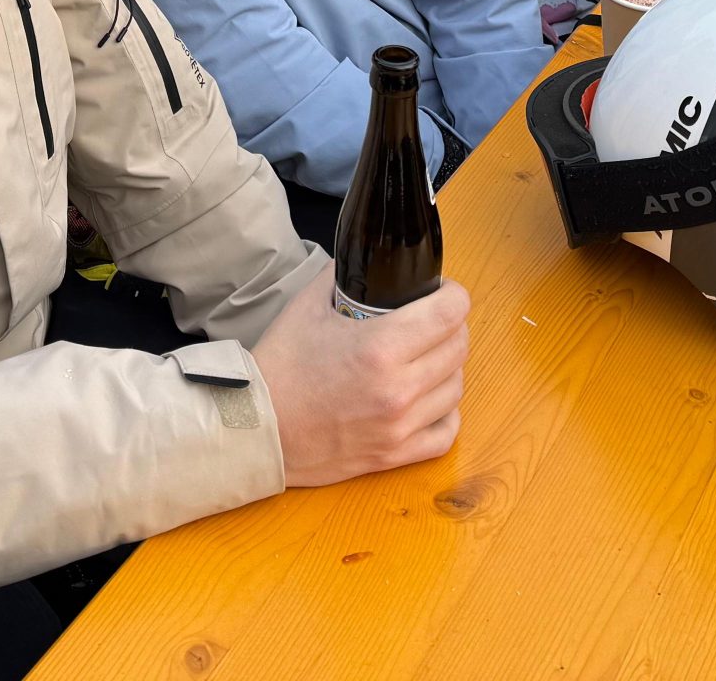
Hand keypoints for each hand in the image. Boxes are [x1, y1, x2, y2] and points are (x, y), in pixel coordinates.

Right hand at [251, 277, 468, 486]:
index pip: (450, 314)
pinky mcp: (394, 455)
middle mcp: (398, 389)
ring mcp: (399, 426)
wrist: (257, 428)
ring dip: (449, 366)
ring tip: (428, 356)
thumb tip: (369, 260)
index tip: (445, 292)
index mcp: (380, 348)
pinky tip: (429, 397)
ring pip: (456, 387)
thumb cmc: (281, 366)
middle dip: (452, 325)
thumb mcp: (309, 306)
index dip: (454, 295)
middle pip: (459, 347)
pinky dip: (445, 412)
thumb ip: (344, 276)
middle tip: (433, 320)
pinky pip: (446, 432)